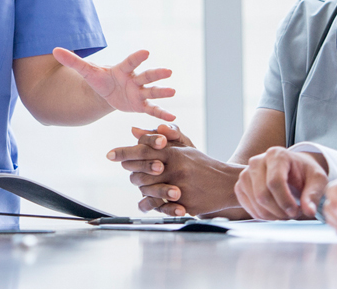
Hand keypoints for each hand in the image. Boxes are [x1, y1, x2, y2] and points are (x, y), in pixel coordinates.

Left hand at [52, 48, 174, 120]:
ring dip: (162, 92)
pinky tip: (173, 116)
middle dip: (156, 74)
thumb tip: (54, 49)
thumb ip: (72, 61)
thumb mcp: (86, 72)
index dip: (137, 57)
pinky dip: (162, 113)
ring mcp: (139, 92)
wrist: (106, 92)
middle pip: (146, 76)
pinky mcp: (140, 105)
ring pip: (152, 92)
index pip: (130, 62)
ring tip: (173, 91)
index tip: (146, 52)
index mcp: (122, 69)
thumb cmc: (98, 79)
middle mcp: (133, 79)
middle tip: (168, 71)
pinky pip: (152, 109)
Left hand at [107, 124, 241, 216]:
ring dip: (142, 188)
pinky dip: (153, 205)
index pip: (143, 150)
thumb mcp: (184, 148)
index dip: (124, 152)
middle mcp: (176, 170)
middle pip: (140, 173)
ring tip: (142, 185)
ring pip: (148, 191)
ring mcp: (181, 189)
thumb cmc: (202, 164)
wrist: (227, 184)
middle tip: (129, 171)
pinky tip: (149, 202)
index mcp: (174, 153)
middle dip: (132, 172)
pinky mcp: (186, 205)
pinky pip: (161, 207)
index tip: (109, 154)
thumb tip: (134, 130)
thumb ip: (159, 139)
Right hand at [234, 147, 328, 219]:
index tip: (296, 211)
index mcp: (276, 155)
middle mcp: (256, 161)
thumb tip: (309, 211)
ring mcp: (245, 174)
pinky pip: (249, 207)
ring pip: (255, 203)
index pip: (274, 182)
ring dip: (273, 215)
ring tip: (286, 213)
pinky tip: (275, 213)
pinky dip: (263, 215)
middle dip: (280, 211)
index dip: (285, 201)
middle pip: (262, 194)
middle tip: (293, 214)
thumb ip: (313, 195)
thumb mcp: (317, 180)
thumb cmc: (305, 173)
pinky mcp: (240, 186)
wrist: (292, 169)